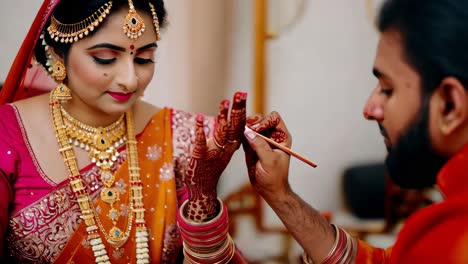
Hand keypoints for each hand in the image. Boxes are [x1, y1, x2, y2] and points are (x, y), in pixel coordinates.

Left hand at [184, 92, 246, 221]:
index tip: (243, 96)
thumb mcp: (221, 152)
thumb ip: (225, 138)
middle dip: (237, 109)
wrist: (202, 189)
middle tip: (240, 94)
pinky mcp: (200, 158)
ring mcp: (213, 153)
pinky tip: (199, 118)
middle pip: (234, 127)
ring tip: (224, 102)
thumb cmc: (210, 168)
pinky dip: (200, 130)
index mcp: (230, 146)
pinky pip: (201, 142)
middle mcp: (225, 148)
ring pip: (221, 133)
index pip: (239, 126)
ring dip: (222, 117)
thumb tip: (228, 121)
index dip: (241, 110)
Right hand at [242, 111, 292, 201]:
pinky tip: (238, 140)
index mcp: (282, 137)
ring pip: (251, 126)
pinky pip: (245, 136)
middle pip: (261, 119)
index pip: (274, 118)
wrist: (269, 190)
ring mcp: (261, 141)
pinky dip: (240, 135)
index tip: (256, 129)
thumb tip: (248, 132)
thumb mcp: (269, 161)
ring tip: (240, 134)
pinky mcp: (252, 147)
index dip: (264, 120)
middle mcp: (272, 136)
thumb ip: (260, 145)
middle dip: (252, 123)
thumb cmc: (275, 177)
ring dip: (244, 128)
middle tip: (245, 131)